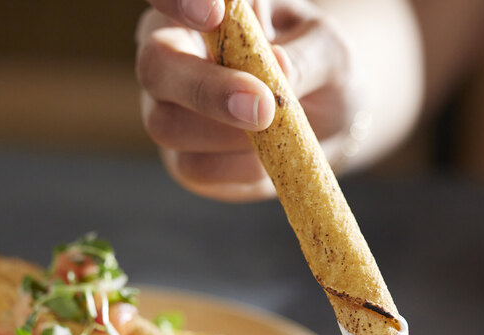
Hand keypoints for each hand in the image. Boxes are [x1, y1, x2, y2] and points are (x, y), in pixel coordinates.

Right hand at [136, 0, 355, 200]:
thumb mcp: (329, 54)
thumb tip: (276, 66)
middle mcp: (170, 58)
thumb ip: (305, 56)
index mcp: (197, 12)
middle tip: (262, 109)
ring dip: (228, 135)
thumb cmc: (318, 71)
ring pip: (167, 125)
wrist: (324, 123)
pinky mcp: (183, 162)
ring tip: (278, 131)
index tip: (215, 13)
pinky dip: (239, 169)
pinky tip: (268, 159)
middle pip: (154, 68)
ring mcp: (168, 113)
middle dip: (205, 89)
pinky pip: (196, 168)